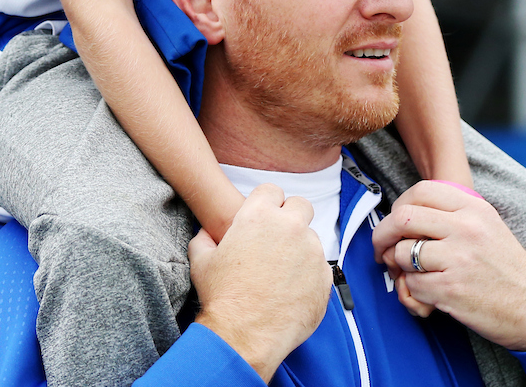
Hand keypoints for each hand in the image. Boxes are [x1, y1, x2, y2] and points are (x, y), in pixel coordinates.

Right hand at [190, 183, 331, 381]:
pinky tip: (292, 291)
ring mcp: (311, 251)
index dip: (266, 203)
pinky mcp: (324, 277)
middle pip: (300, 205)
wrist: (244, 337)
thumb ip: (204, 238)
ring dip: (300, 248)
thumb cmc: (222, 298)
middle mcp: (290, 227)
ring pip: (311, 238)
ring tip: (282, 273)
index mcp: (259, 215)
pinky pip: (320, 267)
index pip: (272, 190)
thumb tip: (206, 234)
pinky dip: (309, 275)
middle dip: (291, 217)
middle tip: (278, 239)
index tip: (264, 218)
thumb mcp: (201, 261)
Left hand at [371, 181, 525, 350]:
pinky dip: (412, 292)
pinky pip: (412, 285)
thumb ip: (452, 213)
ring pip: (402, 253)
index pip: (421, 191)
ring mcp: (457, 259)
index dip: (400, 204)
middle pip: (403, 218)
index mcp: (473, 208)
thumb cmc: (507, 269)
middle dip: (383, 234)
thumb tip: (406, 213)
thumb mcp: (487, 225)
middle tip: (381, 248)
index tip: (396, 219)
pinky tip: (426, 294)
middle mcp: (465, 228)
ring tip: (410, 274)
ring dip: (399, 267)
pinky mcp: (451, 289)